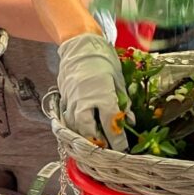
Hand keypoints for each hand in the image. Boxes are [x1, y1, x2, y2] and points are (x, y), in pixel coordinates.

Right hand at [57, 33, 129, 150]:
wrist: (79, 45)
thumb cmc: (103, 59)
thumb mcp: (118, 78)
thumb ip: (123, 101)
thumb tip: (129, 120)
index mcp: (102, 95)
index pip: (111, 124)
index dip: (118, 140)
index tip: (123, 149)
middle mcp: (84, 101)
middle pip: (89, 131)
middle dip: (99, 143)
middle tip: (108, 149)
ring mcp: (71, 100)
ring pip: (76, 128)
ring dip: (86, 137)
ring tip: (95, 143)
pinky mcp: (64, 98)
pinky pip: (68, 118)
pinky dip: (75, 127)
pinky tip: (82, 131)